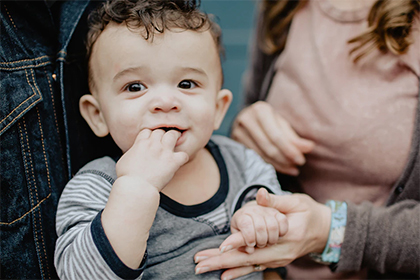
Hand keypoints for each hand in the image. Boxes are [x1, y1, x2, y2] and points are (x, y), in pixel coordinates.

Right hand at [116, 129, 188, 190]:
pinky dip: (183, 157)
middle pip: (161, 131)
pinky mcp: (173, 162)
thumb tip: (134, 153)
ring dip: (175, 138)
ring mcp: (164, 152)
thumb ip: (132, 152)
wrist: (136, 187)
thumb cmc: (127, 177)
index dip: (150, 135)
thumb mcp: (123, 160)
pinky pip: (183, 155)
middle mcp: (153, 144)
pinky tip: (179, 161)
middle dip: (162, 135)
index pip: (148, 131)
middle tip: (164, 141)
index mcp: (141, 143)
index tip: (151, 140)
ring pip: (173, 135)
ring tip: (175, 142)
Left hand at [194, 189, 330, 279]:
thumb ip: (276, 200)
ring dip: (224, 266)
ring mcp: (278, 259)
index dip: (239, 243)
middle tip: (199, 264)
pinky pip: (254, 267)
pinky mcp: (275, 261)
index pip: (258, 241)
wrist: (325, 231)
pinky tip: (224, 276)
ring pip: (247, 265)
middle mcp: (281, 252)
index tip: (220, 247)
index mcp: (287, 235)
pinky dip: (238, 272)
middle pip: (247, 259)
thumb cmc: (310, 213)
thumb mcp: (297, 202)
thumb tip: (260, 194)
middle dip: (221, 261)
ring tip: (203, 267)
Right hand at [231, 101, 314, 175]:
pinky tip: (282, 168)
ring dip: (280, 164)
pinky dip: (270, 165)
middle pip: (268, 146)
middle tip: (298, 165)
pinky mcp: (235, 143)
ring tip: (293, 169)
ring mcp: (237, 132)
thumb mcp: (281, 123)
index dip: (290, 150)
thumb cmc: (268, 120)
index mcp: (260, 110)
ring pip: (262, 154)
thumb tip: (309, 147)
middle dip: (285, 158)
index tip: (301, 159)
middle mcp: (246, 119)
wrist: (246, 118)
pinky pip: (256, 158)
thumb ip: (294, 137)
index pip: (276, 136)